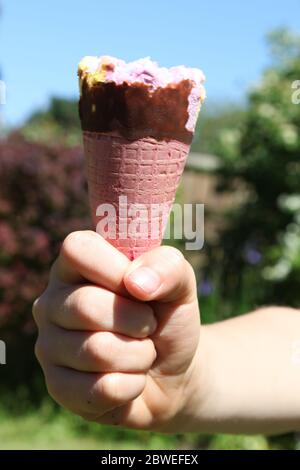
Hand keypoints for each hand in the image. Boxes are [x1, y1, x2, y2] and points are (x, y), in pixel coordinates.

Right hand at [33, 231, 200, 430]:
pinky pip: (101, 389)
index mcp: (75, 266)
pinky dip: (132, 385)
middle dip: (137, 320)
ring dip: (139, 355)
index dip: (115, 269)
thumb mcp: (180, 286)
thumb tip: (136, 283)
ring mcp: (49, 345)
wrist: (172, 372)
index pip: (77, 249)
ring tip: (141, 352)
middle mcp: (53, 302)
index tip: (140, 287)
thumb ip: (168, 268)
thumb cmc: (166, 318)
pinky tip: (131, 379)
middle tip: (148, 324)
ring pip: (97, 351)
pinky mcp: (57, 387)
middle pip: (86, 306)